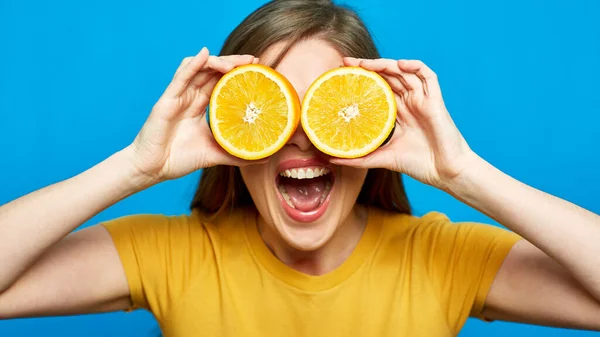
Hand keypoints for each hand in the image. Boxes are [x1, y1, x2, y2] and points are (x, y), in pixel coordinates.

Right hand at [127, 47, 260, 182]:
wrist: (153, 169)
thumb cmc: (179, 159)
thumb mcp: (215, 154)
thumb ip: (238, 153)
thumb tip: (266, 155)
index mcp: (200, 105)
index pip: (221, 82)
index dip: (238, 73)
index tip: (258, 70)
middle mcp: (190, 97)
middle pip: (213, 71)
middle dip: (233, 62)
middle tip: (253, 61)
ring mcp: (179, 96)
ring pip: (198, 69)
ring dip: (217, 62)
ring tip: (234, 64)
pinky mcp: (167, 100)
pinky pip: (181, 77)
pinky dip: (193, 64)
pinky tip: (204, 54)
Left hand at [331, 58, 475, 189]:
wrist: (445, 173)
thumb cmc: (418, 165)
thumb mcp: (383, 158)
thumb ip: (360, 158)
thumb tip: (333, 160)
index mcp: (398, 113)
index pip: (378, 89)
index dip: (362, 79)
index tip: (341, 75)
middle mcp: (410, 102)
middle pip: (388, 76)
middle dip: (368, 67)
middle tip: (347, 63)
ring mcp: (423, 100)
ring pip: (404, 72)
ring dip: (385, 64)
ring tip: (365, 63)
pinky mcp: (435, 101)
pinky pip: (428, 76)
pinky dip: (415, 66)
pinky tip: (399, 64)